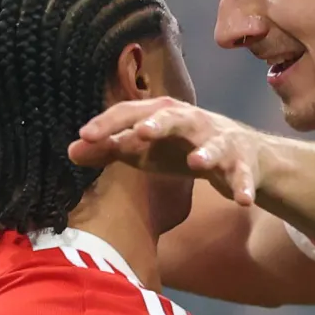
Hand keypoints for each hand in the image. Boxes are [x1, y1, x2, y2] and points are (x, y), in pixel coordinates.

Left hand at [70, 98, 269, 204]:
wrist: (242, 155)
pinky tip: (243, 201)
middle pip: (173, 117)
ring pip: (214, 145)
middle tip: (141, 133)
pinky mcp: (243, 162)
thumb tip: (70, 150)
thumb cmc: (182, 148)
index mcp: (163, 115)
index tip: (85, 135)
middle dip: (158, 123)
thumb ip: (110, 148)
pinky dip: (244, 186)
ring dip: (206, 152)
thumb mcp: (144, 149)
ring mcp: (220, 141)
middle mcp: (192, 121)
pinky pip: (243, 175)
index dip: (109, 124)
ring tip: (197, 163)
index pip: (131, 113)